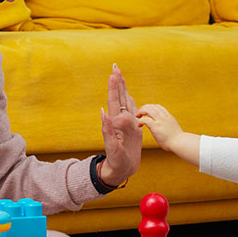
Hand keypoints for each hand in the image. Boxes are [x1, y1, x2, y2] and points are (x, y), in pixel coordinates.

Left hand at [98, 64, 141, 186]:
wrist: (121, 170)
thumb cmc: (117, 161)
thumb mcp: (112, 148)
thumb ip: (108, 131)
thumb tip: (104, 113)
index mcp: (116, 123)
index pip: (114, 101)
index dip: (114, 87)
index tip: (114, 74)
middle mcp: (120, 121)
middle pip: (119, 98)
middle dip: (117, 82)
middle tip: (115, 67)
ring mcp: (127, 124)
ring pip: (125, 102)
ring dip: (123, 89)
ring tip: (121, 77)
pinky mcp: (133, 129)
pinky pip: (133, 112)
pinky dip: (131, 102)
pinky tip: (129, 96)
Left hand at [135, 104, 182, 150]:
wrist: (179, 142)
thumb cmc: (176, 138)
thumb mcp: (173, 127)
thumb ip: (167, 124)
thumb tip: (163, 126)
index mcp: (168, 116)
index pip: (158, 107)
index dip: (150, 107)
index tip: (146, 111)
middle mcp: (164, 117)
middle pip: (152, 106)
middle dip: (144, 108)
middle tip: (139, 113)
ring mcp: (160, 121)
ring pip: (148, 110)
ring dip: (141, 112)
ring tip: (138, 116)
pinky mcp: (156, 127)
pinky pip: (145, 120)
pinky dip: (140, 121)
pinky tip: (139, 125)